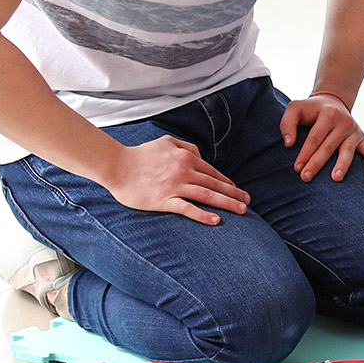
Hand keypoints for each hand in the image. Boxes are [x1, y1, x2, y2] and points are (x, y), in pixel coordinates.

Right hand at [106, 136, 249, 224]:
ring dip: (227, 203)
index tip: (238, 191)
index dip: (228, 183)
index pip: (213, 172)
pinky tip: (216, 220)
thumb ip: (186, 146)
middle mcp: (184, 170)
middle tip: (248, 202)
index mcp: (186, 157)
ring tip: (242, 210)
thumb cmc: (140, 154)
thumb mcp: (166, 142)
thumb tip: (200, 155)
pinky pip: (187, 208)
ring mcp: (174, 186)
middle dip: (234, 194)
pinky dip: (203, 214)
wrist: (116, 165)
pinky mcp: (163, 199)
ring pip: (207, 195)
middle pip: (215, 184)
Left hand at [280, 93, 363, 182]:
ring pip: (348, 150)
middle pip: (329, 146)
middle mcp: (344, 122)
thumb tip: (289, 143)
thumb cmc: (311, 109)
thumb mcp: (295, 108)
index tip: (297, 168)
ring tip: (335, 178)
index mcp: (328, 114)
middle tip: (306, 177)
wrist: (333, 101)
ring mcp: (354, 131)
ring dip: (342, 165)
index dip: (305, 153)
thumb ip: (287, 123)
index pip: (315, 137)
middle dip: (317, 163)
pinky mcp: (362, 138)